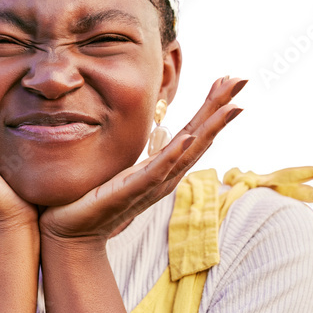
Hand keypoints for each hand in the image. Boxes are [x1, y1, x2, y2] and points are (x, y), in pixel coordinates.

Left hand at [39, 76, 247, 244]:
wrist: (71, 233)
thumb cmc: (92, 200)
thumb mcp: (120, 169)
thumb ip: (139, 154)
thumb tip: (150, 132)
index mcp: (161, 168)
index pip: (193, 132)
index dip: (211, 107)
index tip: (227, 79)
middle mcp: (164, 176)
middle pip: (199, 137)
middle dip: (220, 108)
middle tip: (241, 79)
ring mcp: (150, 185)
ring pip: (187, 151)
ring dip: (209, 127)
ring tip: (230, 104)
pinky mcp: (130, 192)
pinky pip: (155, 171)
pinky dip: (173, 155)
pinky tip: (188, 137)